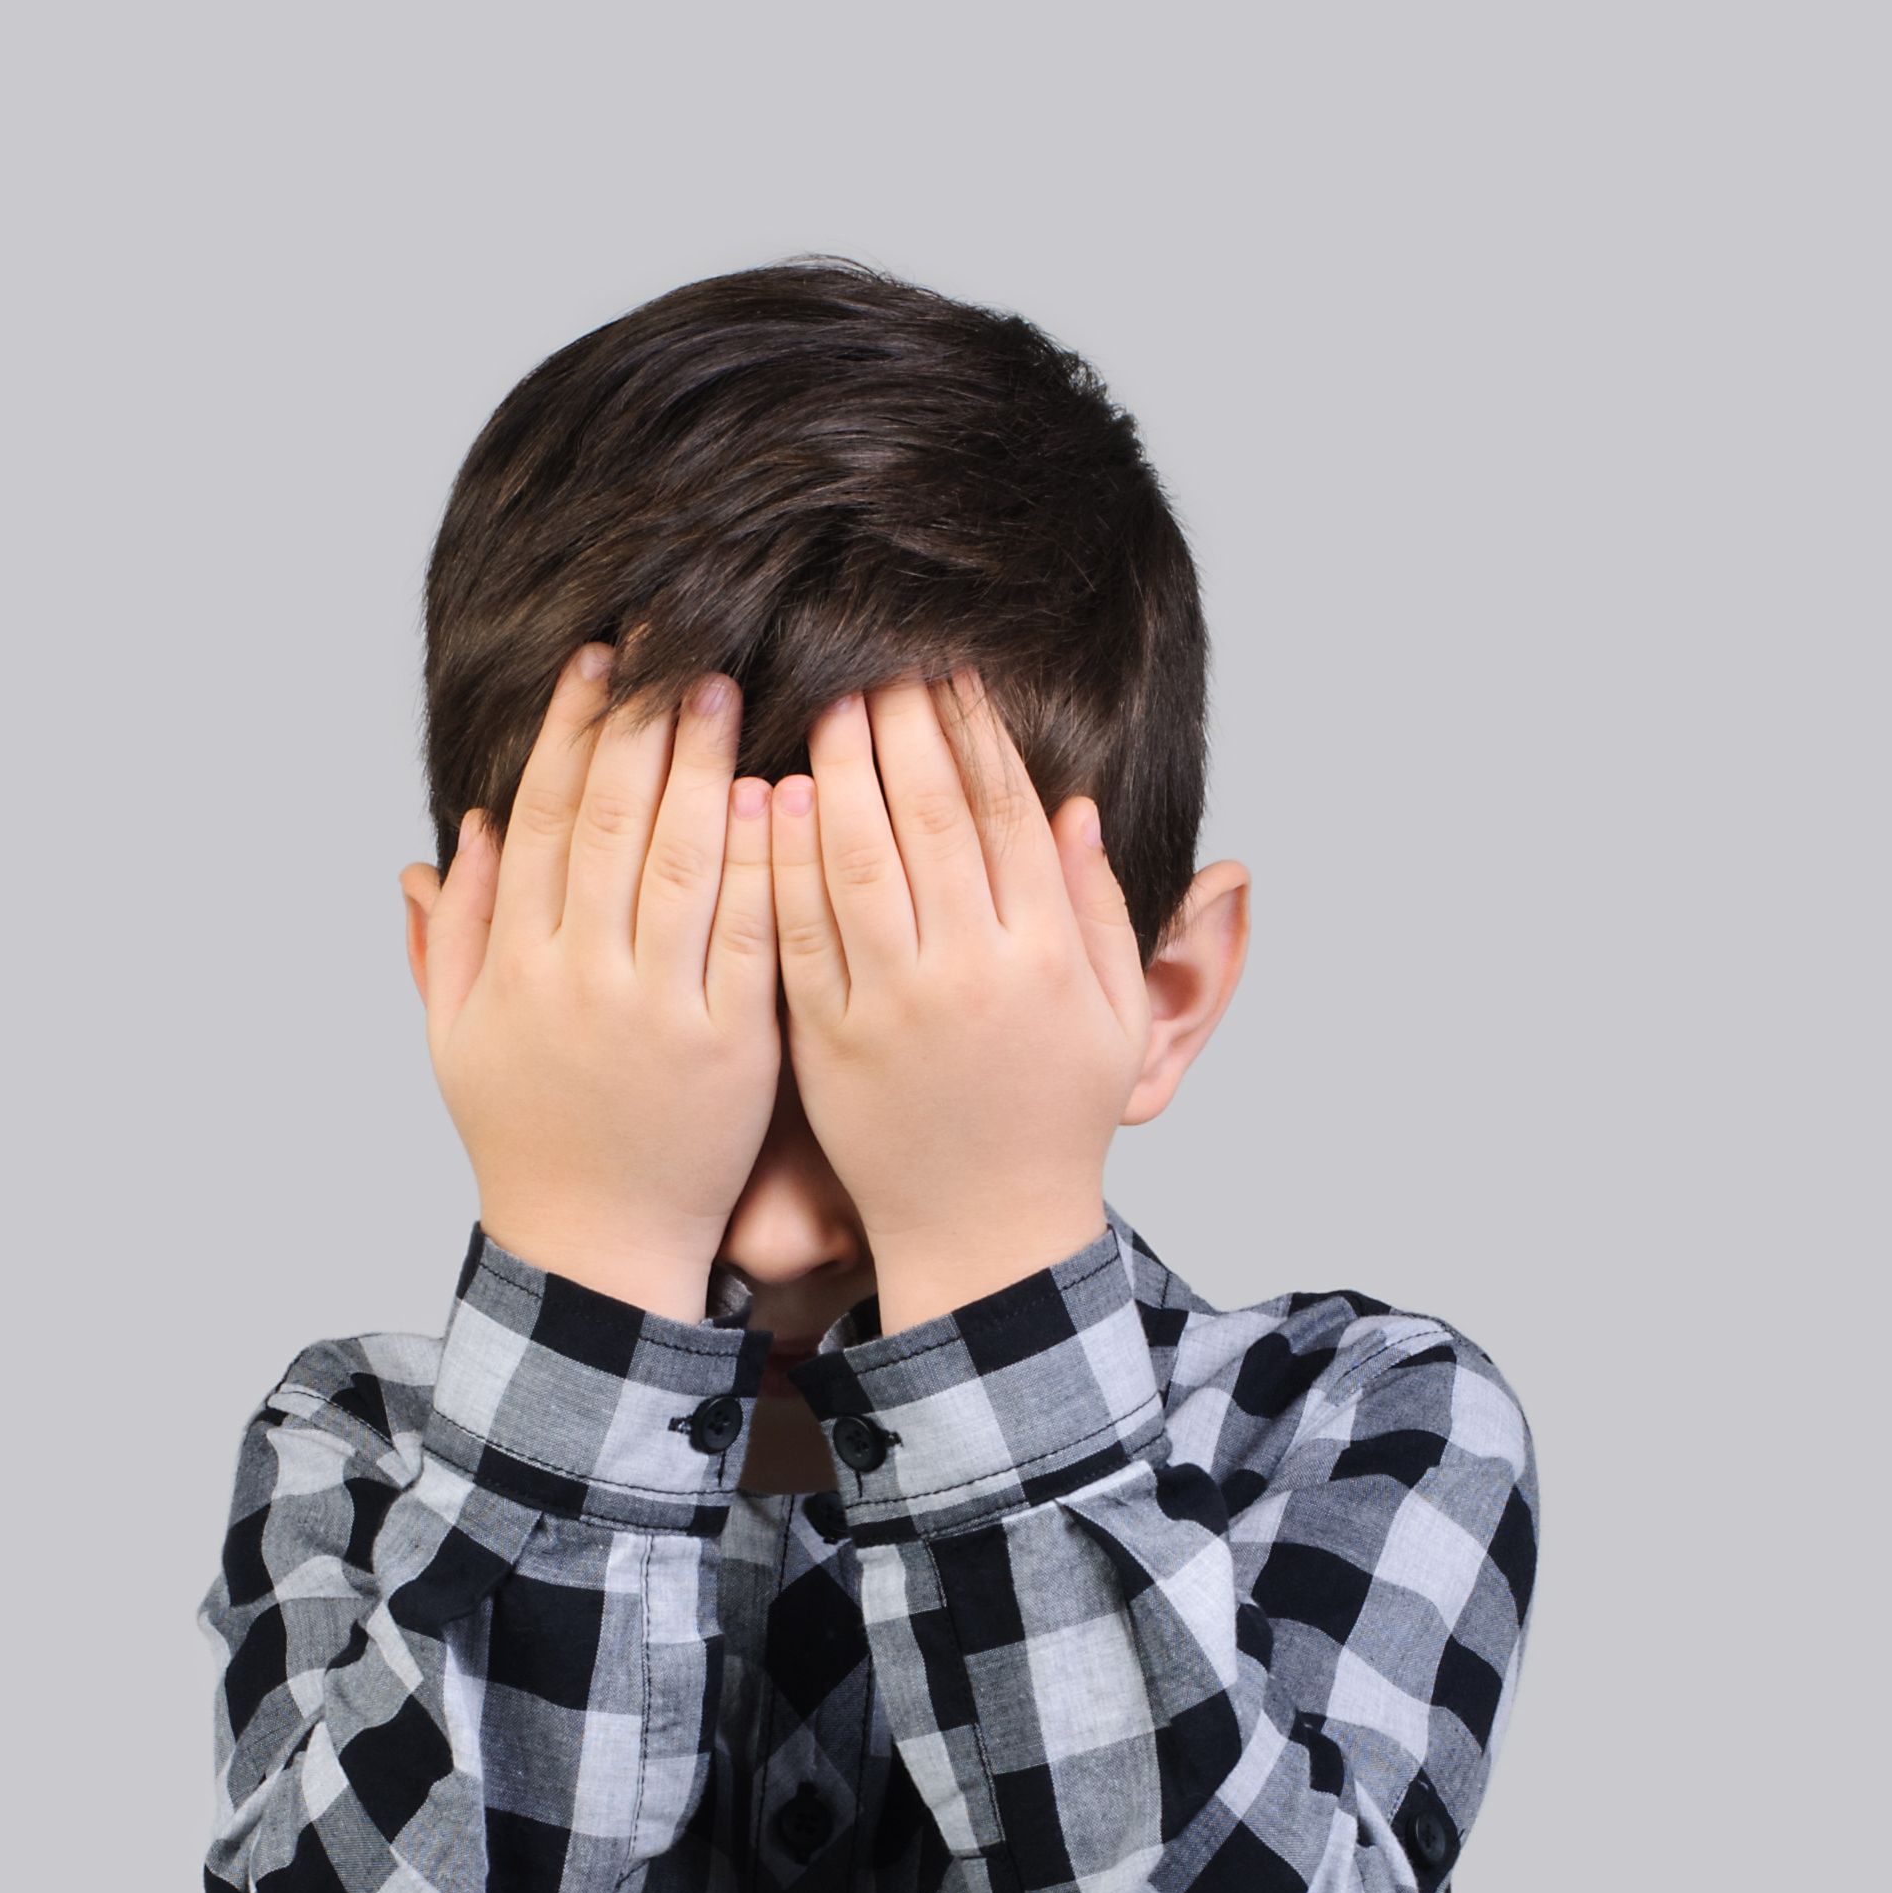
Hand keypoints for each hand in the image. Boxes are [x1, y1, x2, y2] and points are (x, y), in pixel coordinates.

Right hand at [403, 645, 783, 1318]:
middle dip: (640, 726)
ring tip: (727, 694)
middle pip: (609, 822)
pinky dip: (763, 864)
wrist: (596, 1247)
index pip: (540, 818)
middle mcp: (579, 977)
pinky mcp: (731, 1045)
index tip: (596, 663)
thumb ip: (454, 939)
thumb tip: (450, 840)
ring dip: (702, 770)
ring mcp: (657, 1010)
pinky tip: (777, 797)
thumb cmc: (527, 1138)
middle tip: (675, 647)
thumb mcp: (459, 1041)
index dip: (568, 732)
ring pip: (680, 865)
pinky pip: (751, 937)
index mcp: (516, 964)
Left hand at [768, 671, 1151, 1331]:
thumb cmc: (1056, 1119)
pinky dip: (785, 858)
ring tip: (825, 704)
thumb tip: (1077, 808)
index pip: (1008, 813)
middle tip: (876, 661)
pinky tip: (775, 795)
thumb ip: (1100, 913)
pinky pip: (799, 931)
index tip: (952, 672)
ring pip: (858, 860)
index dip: (977, 732)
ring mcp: (895, 1007)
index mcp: (1046, 959)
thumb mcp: (1116, 1022)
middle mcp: (972, 974)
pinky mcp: (831, 1039)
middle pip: (931, 817)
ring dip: (838, 769)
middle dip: (902, 726)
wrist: (986, 1231)